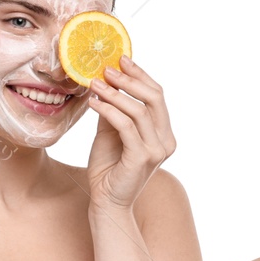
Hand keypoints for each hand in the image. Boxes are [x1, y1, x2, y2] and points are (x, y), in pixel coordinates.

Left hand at [86, 55, 175, 210]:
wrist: (106, 201)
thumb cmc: (109, 167)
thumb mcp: (112, 131)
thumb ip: (116, 110)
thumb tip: (106, 81)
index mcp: (164, 133)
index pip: (157, 95)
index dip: (140, 75)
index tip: (121, 59)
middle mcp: (166, 140)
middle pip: (154, 98)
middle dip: (130, 79)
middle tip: (106, 68)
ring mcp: (157, 150)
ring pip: (139, 110)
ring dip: (114, 93)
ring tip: (94, 84)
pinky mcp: (142, 158)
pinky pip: (126, 126)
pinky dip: (109, 110)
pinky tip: (93, 103)